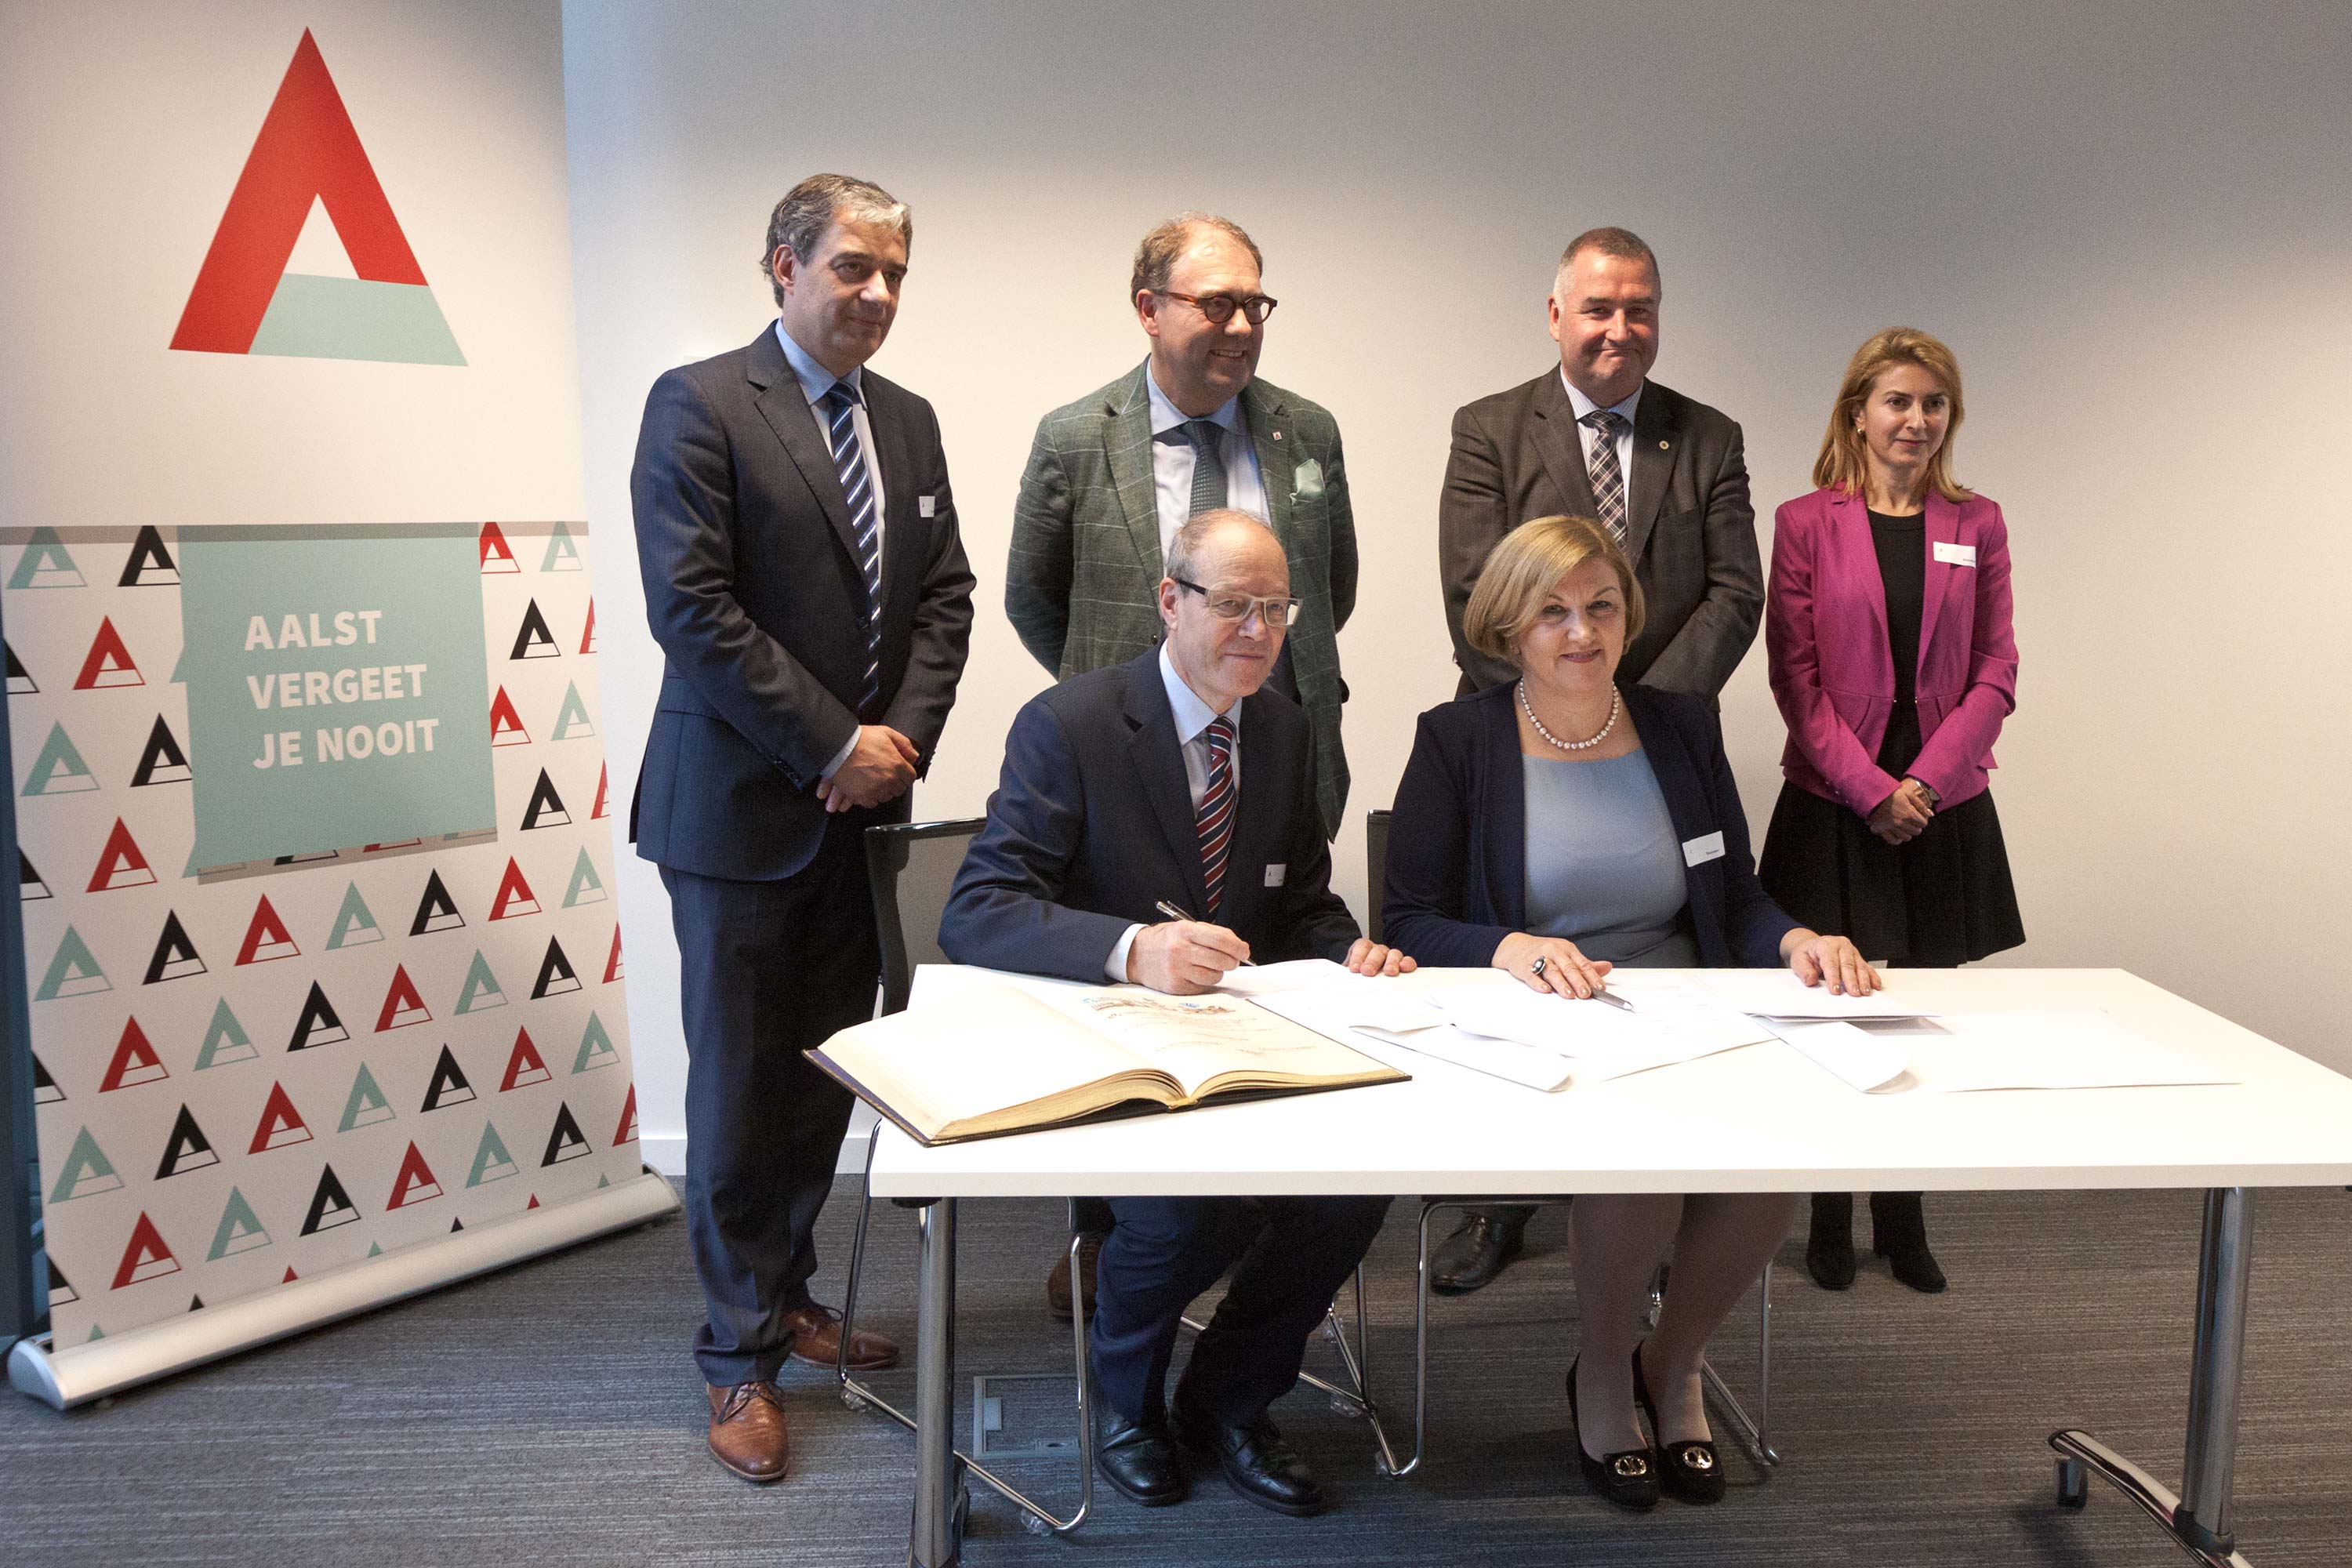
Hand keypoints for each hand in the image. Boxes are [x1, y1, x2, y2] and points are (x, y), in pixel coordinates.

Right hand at [815, 726, 919, 812]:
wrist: (838, 748)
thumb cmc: (859, 740)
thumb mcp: (886, 733)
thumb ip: (904, 744)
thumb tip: (914, 755)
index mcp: (897, 764)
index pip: (910, 778)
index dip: (905, 775)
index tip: (900, 773)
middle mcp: (889, 779)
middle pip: (899, 789)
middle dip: (894, 782)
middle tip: (884, 775)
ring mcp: (876, 789)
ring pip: (886, 797)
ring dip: (882, 790)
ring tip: (873, 780)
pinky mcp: (863, 797)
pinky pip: (872, 803)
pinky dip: (870, 797)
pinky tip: (866, 787)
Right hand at [1126, 920, 1251, 993]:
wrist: (1136, 954)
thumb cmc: (1167, 940)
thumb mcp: (1186, 928)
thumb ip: (1213, 934)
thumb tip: (1239, 947)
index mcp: (1185, 931)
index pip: (1221, 941)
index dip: (1238, 947)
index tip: (1244, 951)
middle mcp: (1179, 950)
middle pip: (1221, 961)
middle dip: (1232, 961)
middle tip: (1230, 960)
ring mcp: (1176, 970)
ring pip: (1214, 977)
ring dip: (1216, 972)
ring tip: (1206, 965)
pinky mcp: (1175, 986)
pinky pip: (1202, 987)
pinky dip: (1203, 981)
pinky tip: (1194, 973)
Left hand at [1341, 938, 1415, 977]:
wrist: (1363, 981)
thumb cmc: (1358, 977)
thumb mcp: (1349, 975)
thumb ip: (1345, 976)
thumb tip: (1337, 983)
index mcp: (1363, 949)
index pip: (1361, 947)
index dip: (1357, 956)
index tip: (1354, 969)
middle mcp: (1378, 951)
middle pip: (1377, 951)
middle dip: (1372, 961)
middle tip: (1368, 972)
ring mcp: (1391, 957)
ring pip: (1393, 954)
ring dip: (1391, 962)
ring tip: (1389, 972)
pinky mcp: (1403, 965)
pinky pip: (1408, 961)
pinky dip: (1407, 963)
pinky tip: (1404, 969)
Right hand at [1492, 932, 1613, 998]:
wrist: (1515, 946)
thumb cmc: (1544, 952)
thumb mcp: (1566, 954)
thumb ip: (1586, 964)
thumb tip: (1607, 967)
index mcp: (1567, 949)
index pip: (1582, 963)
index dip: (1592, 976)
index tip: (1600, 987)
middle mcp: (1554, 951)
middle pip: (1568, 967)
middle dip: (1578, 981)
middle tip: (1586, 993)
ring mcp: (1538, 958)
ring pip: (1551, 970)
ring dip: (1561, 983)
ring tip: (1568, 995)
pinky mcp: (1524, 966)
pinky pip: (1531, 974)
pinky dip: (1538, 982)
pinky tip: (1545, 989)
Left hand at [1783, 930, 1879, 996]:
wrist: (1812, 946)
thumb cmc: (1807, 953)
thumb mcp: (1799, 960)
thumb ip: (1804, 971)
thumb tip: (1811, 980)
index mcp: (1826, 945)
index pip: (1830, 962)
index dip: (1833, 977)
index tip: (1835, 990)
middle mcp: (1841, 945)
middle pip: (1848, 964)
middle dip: (1852, 980)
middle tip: (1854, 993)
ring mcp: (1851, 951)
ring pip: (1860, 966)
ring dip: (1864, 980)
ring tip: (1865, 992)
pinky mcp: (1858, 957)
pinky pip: (1867, 967)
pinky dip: (1872, 976)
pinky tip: (1875, 985)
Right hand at [1865, 778, 1934, 844]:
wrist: (1873, 795)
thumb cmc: (1891, 793)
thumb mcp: (1908, 794)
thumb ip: (1921, 805)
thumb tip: (1931, 814)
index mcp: (1909, 813)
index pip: (1923, 823)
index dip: (1922, 820)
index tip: (1918, 817)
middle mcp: (1901, 823)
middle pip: (1916, 831)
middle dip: (1916, 826)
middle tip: (1911, 821)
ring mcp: (1891, 828)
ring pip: (1906, 837)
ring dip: (1907, 833)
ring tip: (1904, 826)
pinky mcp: (1882, 830)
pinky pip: (1894, 841)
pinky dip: (1897, 838)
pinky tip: (1897, 833)